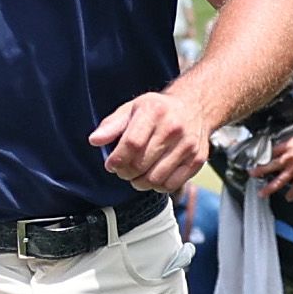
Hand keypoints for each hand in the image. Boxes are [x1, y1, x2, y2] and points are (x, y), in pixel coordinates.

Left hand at [87, 88, 211, 194]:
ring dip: (139, 182)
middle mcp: (174, 128)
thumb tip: (95, 140)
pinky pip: (171, 184)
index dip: (117, 160)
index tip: (111, 164)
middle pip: (141, 164)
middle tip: (122, 170)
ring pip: (155, 178)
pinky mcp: (197, 159)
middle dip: (125, 173)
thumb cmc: (158, 110)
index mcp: (154, 112)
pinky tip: (152, 177)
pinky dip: (157, 186)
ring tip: (136, 174)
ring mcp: (188, 145)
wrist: (195, 106)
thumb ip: (111, 125)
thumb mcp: (131, 109)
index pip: (132, 144)